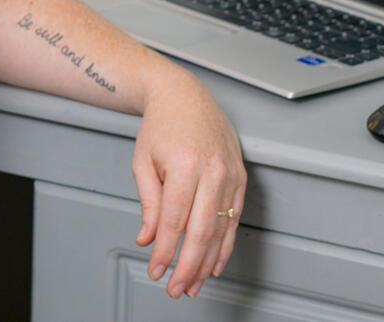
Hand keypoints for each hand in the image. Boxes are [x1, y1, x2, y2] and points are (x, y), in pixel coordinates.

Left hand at [130, 69, 245, 297]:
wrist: (183, 94)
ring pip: (221, 229)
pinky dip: (225, 244)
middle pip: (201, 232)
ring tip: (194, 284)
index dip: (164, 252)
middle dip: (187, 266)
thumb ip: (148, 203)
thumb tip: (148, 238)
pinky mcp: (240, 176)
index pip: (173, 222)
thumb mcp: (143, 162)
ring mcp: (230, 174)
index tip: (156, 271)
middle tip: (176, 288)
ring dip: (207, 262)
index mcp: (184, 166)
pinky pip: (235, 218)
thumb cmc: (161, 125)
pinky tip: (215, 263)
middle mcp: (211, 170)